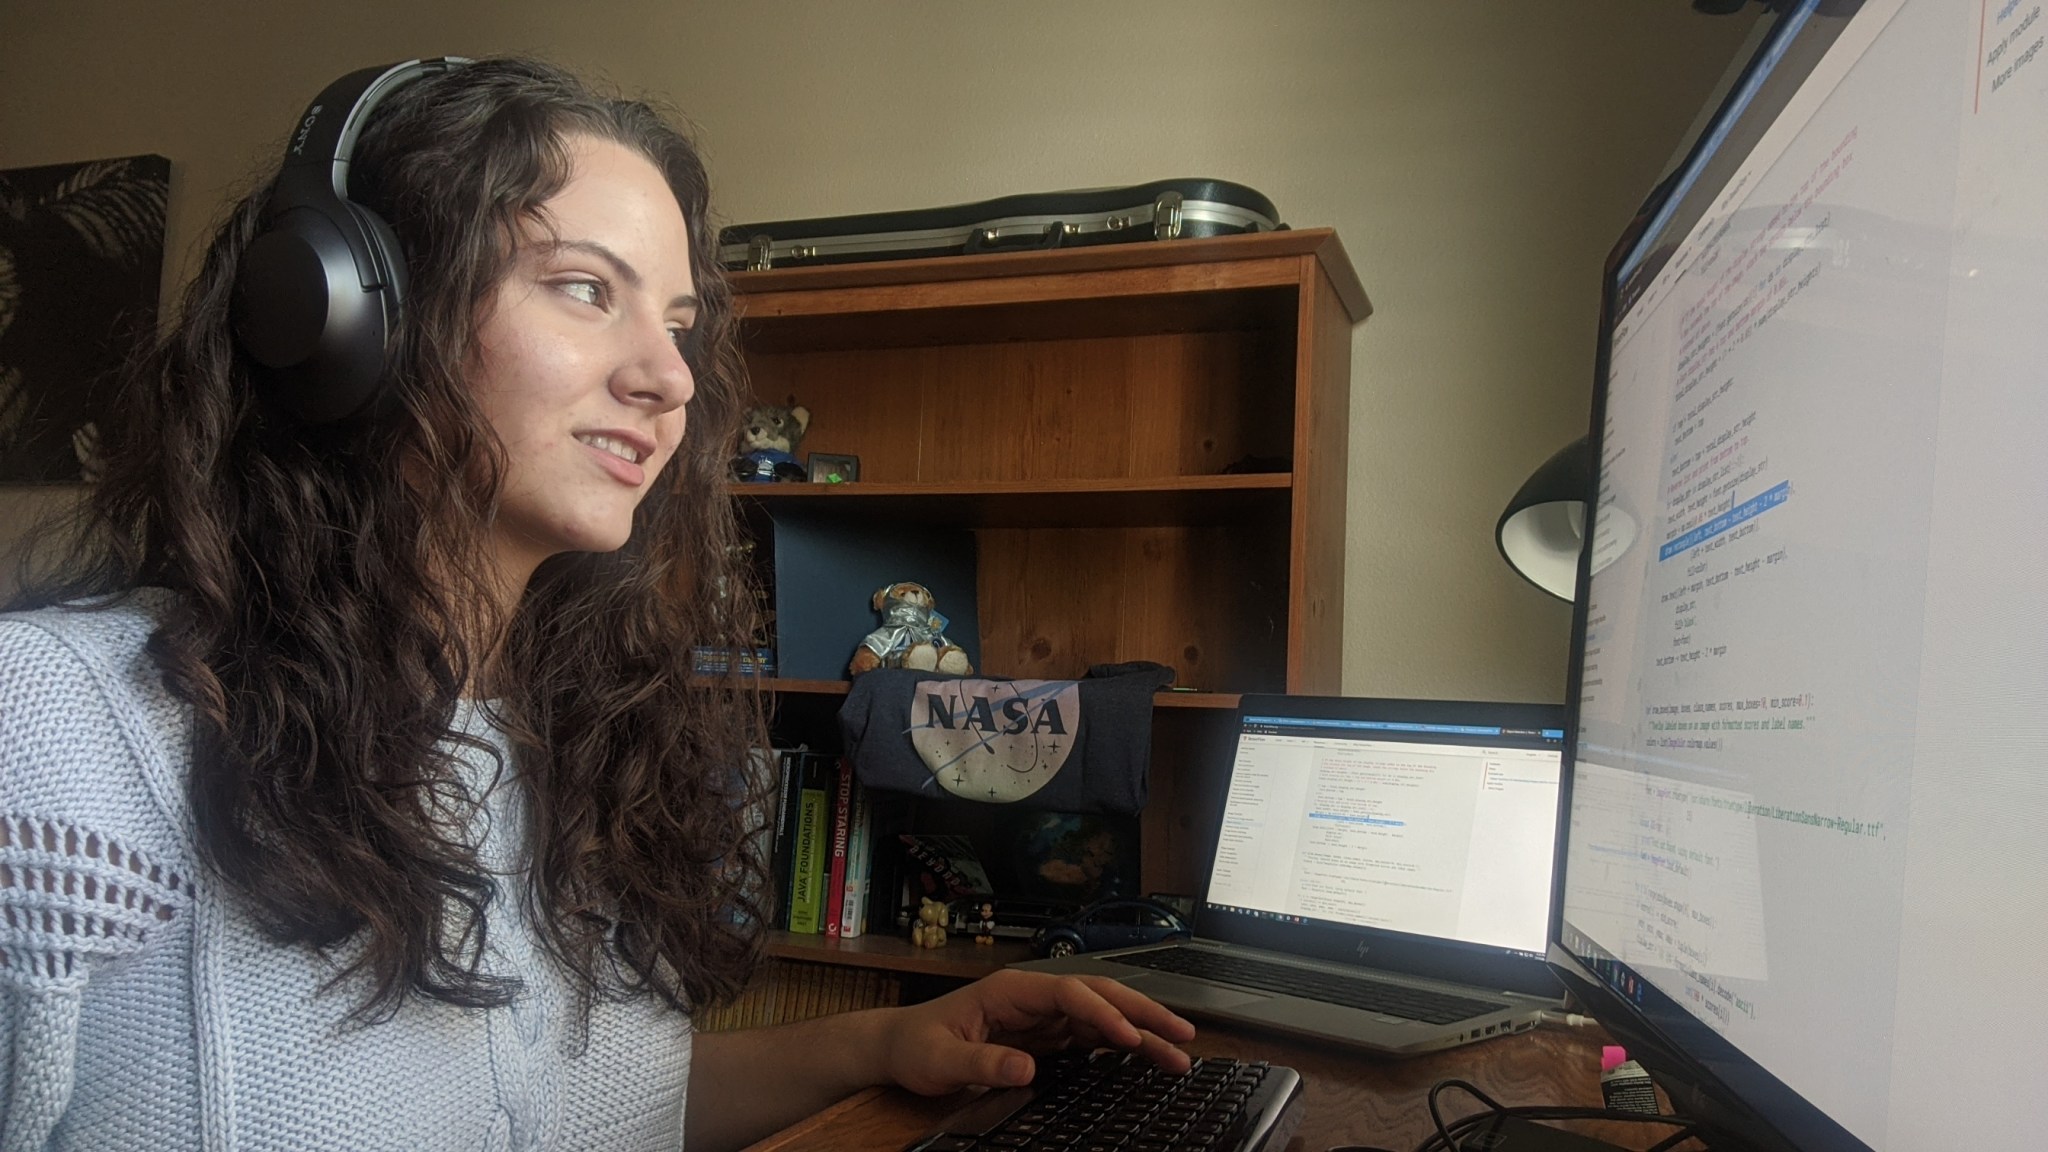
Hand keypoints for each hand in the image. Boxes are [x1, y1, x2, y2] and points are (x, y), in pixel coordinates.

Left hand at [877, 968, 1196, 1095]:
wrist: (901, 1047)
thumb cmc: (917, 1046)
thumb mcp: (939, 1060)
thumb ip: (980, 1063)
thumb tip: (1026, 1067)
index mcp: (1011, 990)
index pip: (1069, 994)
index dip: (1102, 1013)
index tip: (1128, 1038)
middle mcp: (1034, 997)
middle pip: (1099, 996)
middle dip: (1143, 1013)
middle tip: (1182, 1035)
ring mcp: (1043, 1016)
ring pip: (1104, 1017)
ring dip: (1142, 1031)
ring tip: (1180, 1051)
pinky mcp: (1046, 1037)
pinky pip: (1093, 1038)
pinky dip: (1123, 1047)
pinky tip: (1148, 1059)